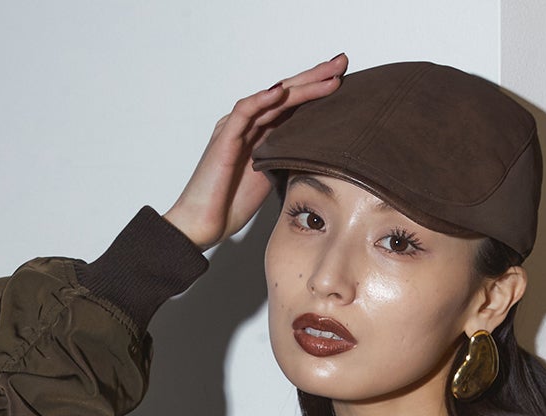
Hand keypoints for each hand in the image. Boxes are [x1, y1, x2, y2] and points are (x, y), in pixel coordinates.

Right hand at [163, 54, 348, 253]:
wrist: (202, 222)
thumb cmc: (230, 204)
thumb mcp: (271, 179)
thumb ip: (288, 160)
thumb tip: (318, 157)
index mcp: (261, 133)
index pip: (292, 105)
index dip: (317, 90)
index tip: (343, 80)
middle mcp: (250, 124)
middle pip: (286, 94)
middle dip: (315, 78)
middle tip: (342, 63)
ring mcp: (236, 128)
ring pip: (271, 98)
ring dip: (300, 86)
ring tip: (328, 76)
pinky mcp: (224, 139)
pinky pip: (244, 112)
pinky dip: (261, 100)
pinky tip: (280, 92)